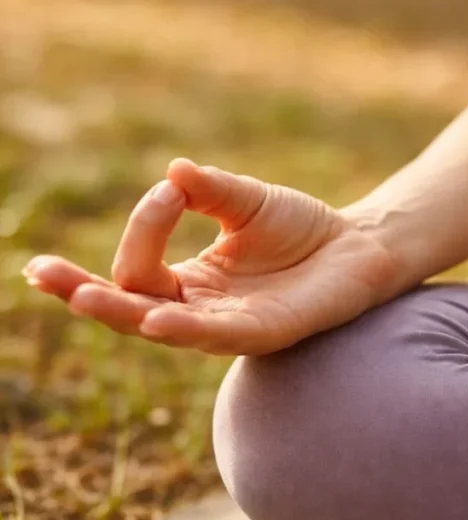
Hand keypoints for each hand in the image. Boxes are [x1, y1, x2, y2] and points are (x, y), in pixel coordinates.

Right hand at [22, 159, 395, 355]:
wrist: (358, 247)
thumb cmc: (301, 229)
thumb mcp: (248, 201)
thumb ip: (211, 190)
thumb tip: (175, 170)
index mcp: (189, 282)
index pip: (138, 266)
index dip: (144, 223)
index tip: (173, 188)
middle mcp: (199, 310)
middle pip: (128, 307)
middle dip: (83, 291)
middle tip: (42, 272)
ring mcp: (229, 326)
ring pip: (161, 326)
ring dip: (121, 310)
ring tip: (83, 295)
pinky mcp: (265, 332)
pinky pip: (217, 336)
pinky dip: (185, 327)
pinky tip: (157, 317)